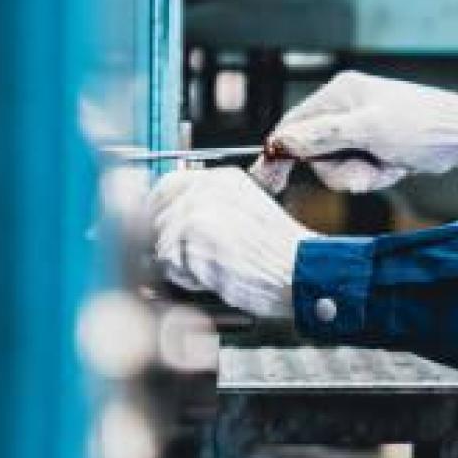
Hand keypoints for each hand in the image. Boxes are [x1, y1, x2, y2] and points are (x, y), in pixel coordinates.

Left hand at [149, 167, 316, 319]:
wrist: (300, 270)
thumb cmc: (280, 255)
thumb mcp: (246, 216)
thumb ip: (209, 209)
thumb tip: (168, 220)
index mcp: (222, 179)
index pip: (167, 186)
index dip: (161, 213)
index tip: (167, 234)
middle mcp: (207, 185)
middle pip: (157, 216)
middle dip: (171, 244)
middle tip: (205, 259)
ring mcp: (198, 206)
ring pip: (160, 244)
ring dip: (181, 264)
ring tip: (218, 267)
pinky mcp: (192, 232)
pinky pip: (168, 264)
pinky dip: (187, 278)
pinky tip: (217, 275)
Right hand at [251, 71, 457, 193]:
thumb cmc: (422, 125)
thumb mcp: (369, 129)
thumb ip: (323, 135)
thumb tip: (282, 140)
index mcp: (340, 93)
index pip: (293, 125)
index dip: (282, 153)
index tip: (270, 181)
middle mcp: (346, 109)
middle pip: (315, 152)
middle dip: (340, 169)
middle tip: (366, 167)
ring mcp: (361, 130)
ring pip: (338, 167)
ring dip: (362, 174)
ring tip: (387, 164)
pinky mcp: (374, 147)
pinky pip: (360, 171)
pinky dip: (376, 176)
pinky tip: (395, 167)